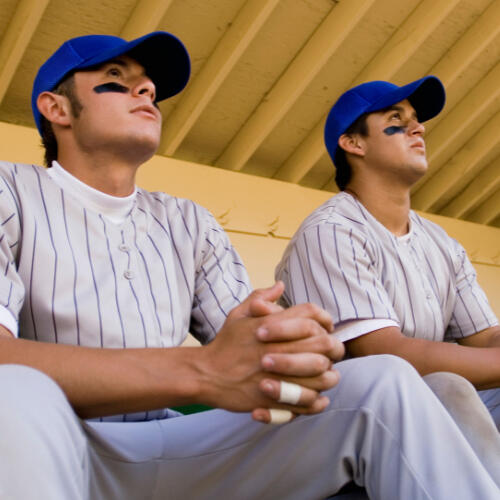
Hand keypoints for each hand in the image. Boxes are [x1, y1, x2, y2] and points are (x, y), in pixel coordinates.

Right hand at [198, 283, 343, 422]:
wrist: (205, 374)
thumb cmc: (225, 344)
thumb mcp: (238, 315)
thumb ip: (260, 298)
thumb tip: (280, 286)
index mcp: (270, 326)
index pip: (310, 314)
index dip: (324, 319)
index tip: (327, 327)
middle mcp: (276, 347)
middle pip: (322, 343)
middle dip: (333, 347)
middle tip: (334, 352)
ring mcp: (276, 374)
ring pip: (320, 374)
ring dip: (329, 374)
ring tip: (329, 375)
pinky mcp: (273, 398)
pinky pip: (307, 401)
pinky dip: (318, 400)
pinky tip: (319, 397)